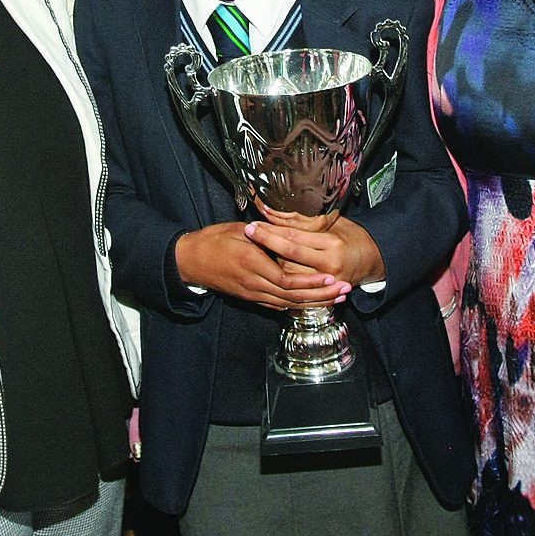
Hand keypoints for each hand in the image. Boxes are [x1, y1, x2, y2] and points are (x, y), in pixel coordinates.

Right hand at [175, 222, 346, 309]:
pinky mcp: (249, 297)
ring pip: (288, 304)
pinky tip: (313, 302)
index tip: (332, 277)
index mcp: (253, 263)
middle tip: (345, 291)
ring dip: (314, 303)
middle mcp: (254, 283)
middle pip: (293, 296)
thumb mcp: (239, 230)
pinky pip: (276, 305)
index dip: (312, 282)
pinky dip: (296, 305)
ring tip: (337, 299)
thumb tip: (289, 232)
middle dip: (322, 295)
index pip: (288, 279)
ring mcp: (251, 293)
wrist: (189, 260)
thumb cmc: (213, 240)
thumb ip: (265, 234)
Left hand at [247, 216, 383, 287]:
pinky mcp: (325, 294)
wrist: (374, 258)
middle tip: (248, 233)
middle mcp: (329, 265)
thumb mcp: (332, 222)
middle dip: (266, 245)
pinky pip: (298, 289)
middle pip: (289, 258)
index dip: (271, 232)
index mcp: (332, 244)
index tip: (254, 225)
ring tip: (257, 252)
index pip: (294, 239)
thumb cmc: (351, 235)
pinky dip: (284, 280)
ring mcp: (327, 282)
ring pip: (290, 275)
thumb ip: (303, 221)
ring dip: (273, 263)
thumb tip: (273, 213)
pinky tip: (270, 273)